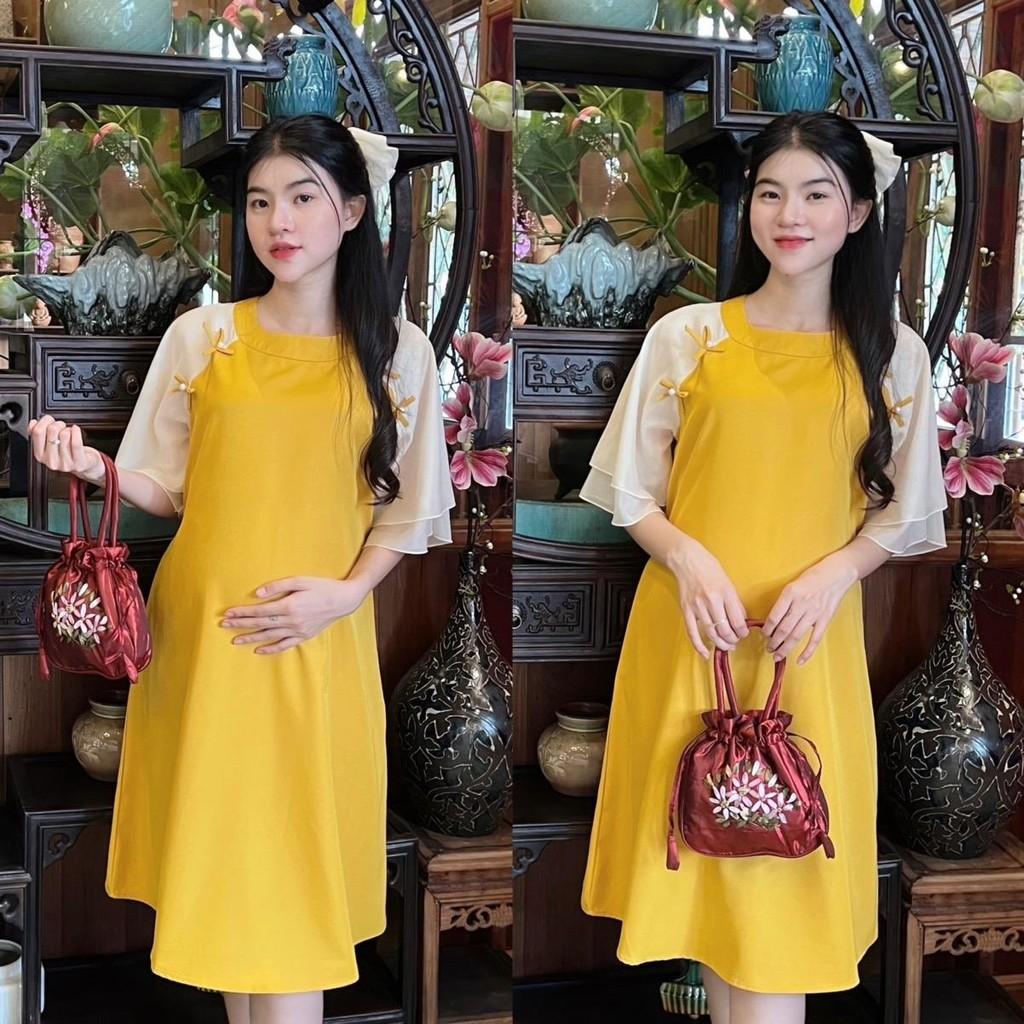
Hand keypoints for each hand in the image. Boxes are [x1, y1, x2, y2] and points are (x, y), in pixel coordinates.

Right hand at [27, 415, 104, 482]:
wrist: (85, 465)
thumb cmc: (67, 453)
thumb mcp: (49, 445)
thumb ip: (38, 434)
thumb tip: (33, 423)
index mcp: (40, 455)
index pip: (37, 432)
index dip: (45, 421)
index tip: (49, 420)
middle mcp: (51, 461)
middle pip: (52, 430)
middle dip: (58, 424)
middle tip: (62, 426)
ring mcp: (65, 463)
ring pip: (65, 434)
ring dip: (69, 429)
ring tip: (70, 433)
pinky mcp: (79, 463)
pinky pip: (76, 442)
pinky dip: (76, 432)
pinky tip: (76, 430)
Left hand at [221, 576, 368, 654]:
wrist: (344, 600)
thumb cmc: (323, 586)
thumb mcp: (301, 580)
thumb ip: (279, 586)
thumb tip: (258, 593)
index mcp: (289, 606)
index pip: (260, 611)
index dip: (243, 612)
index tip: (229, 613)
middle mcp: (292, 621)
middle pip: (261, 624)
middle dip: (241, 624)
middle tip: (224, 625)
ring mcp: (298, 630)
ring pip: (269, 636)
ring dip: (251, 638)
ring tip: (235, 640)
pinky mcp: (304, 636)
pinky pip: (284, 645)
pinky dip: (271, 649)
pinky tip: (259, 650)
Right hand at [667, 536, 748, 658]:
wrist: (687, 560)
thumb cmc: (710, 568)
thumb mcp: (728, 582)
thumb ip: (735, 602)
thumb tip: (741, 621)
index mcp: (725, 593)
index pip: (737, 621)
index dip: (743, 632)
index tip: (744, 633)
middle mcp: (712, 601)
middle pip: (725, 630)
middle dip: (733, 640)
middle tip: (736, 641)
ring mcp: (697, 606)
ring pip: (711, 633)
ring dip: (721, 643)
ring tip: (727, 646)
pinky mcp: (686, 610)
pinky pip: (692, 632)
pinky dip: (699, 646)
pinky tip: (705, 654)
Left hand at [763, 554, 858, 665]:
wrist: (837, 573)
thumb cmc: (813, 576)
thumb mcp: (793, 583)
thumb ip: (784, 601)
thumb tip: (774, 620)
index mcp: (791, 593)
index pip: (774, 616)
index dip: (767, 629)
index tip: (764, 634)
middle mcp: (802, 604)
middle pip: (784, 629)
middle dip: (774, 642)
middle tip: (768, 649)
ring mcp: (815, 613)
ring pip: (796, 636)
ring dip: (785, 648)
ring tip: (777, 656)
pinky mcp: (825, 619)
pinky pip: (815, 639)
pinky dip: (807, 652)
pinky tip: (800, 661)